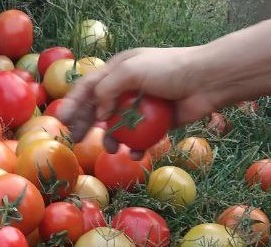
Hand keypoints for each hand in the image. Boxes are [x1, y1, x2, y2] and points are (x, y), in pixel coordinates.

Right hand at [58, 47, 215, 148]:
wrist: (208, 80)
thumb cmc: (170, 69)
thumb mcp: (131, 70)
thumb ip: (107, 89)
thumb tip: (99, 112)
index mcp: (118, 70)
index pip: (88, 87)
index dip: (73, 103)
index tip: (62, 120)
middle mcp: (127, 88)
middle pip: (99, 109)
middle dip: (86, 125)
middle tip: (75, 139)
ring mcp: (141, 107)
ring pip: (117, 127)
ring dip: (111, 140)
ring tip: (112, 149)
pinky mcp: (155, 124)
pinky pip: (138, 140)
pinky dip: (134, 148)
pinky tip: (133, 154)